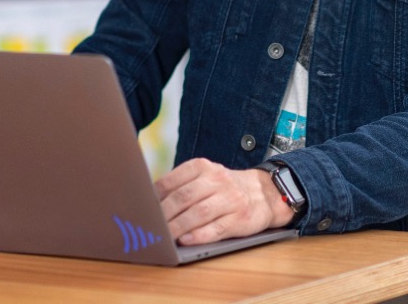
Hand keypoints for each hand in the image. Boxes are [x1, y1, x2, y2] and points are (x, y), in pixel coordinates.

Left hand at [154, 158, 293, 245]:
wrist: (265, 193)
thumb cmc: (224, 188)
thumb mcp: (205, 177)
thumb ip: (181, 185)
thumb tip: (150, 202)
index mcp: (203, 167)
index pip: (173, 180)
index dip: (155, 196)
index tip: (142, 209)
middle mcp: (217, 180)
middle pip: (184, 197)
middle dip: (164, 214)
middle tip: (149, 227)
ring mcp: (230, 199)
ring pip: (199, 213)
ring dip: (178, 227)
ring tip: (163, 237)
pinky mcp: (240, 219)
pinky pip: (216, 228)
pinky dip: (199, 236)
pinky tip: (186, 240)